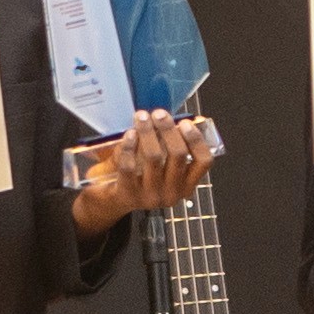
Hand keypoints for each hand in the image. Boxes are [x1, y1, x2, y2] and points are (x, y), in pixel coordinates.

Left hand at [71, 110, 217, 235]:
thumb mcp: (159, 164)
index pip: (203, 162)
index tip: (185, 123)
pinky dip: (129, 146)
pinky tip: (129, 134)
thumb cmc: (138, 175)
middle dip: (168, 129)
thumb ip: (167, 145)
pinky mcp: (128, 195)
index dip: (196, 139)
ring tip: (141, 117)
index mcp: (186, 185)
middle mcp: (172, 193)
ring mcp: (150, 196)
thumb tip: (170, 117)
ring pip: (154, 157)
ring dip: (147, 132)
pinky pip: (129, 166)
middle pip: (178, 155)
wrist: (110, 200)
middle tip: (158, 114)